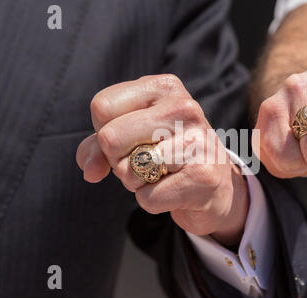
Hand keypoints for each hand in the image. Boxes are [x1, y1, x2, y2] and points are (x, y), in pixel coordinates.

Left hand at [76, 74, 248, 245]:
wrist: (216, 186)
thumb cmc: (167, 155)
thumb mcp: (131, 137)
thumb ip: (97, 146)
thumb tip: (91, 170)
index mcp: (164, 86)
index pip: (102, 107)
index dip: (105, 132)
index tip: (132, 139)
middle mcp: (184, 107)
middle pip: (110, 138)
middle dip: (118, 160)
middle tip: (146, 161)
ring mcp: (197, 141)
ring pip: (128, 170)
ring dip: (136, 182)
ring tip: (162, 174)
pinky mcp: (203, 176)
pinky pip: (147, 197)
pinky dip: (152, 201)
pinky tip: (174, 190)